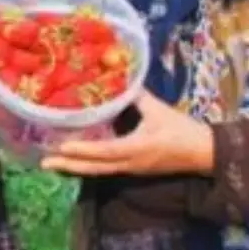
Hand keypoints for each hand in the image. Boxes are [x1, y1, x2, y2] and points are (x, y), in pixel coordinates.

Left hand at [39, 91, 215, 177]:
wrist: (205, 154)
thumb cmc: (182, 130)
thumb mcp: (158, 109)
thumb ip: (136, 95)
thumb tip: (118, 78)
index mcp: (136, 149)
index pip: (105, 151)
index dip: (83, 150)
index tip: (62, 146)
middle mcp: (129, 164)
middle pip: (94, 168)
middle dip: (69, 165)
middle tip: (44, 162)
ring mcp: (130, 169)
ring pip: (98, 171)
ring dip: (75, 167)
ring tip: (52, 163)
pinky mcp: (133, 169)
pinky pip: (106, 169)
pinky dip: (88, 166)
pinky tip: (74, 160)